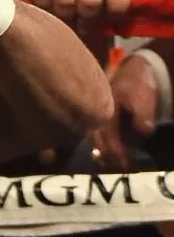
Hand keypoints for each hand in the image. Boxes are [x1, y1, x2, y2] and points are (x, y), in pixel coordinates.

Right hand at [88, 54, 157, 169]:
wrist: (130, 70)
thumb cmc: (137, 85)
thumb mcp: (144, 97)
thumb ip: (144, 114)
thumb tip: (144, 130)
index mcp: (106, 111)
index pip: (109, 135)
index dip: (116, 150)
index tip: (124, 162)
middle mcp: (96, 114)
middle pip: (97, 139)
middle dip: (106, 154)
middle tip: (118, 166)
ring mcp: (94, 114)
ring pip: (92, 137)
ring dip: (100, 151)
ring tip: (107, 162)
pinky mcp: (95, 114)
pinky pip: (93, 132)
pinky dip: (97, 143)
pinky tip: (101, 151)